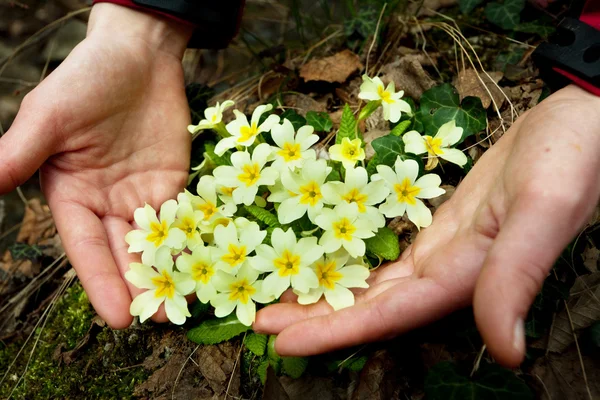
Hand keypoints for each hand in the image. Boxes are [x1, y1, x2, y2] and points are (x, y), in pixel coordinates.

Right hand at [0, 4, 192, 327]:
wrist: (138, 56)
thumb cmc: (87, 80)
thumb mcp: (49, 117)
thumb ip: (19, 155)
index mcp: (72, 198)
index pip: (87, 249)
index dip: (101, 283)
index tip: (118, 318)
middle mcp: (107, 205)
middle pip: (125, 255)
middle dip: (142, 288)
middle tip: (165, 321)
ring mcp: (143, 197)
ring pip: (157, 244)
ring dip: (172, 273)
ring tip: (191, 306)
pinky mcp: (174, 185)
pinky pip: (185, 219)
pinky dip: (196, 241)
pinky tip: (211, 264)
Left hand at [254, 84, 599, 366]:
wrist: (577, 125)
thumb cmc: (568, 159)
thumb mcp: (543, 208)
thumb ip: (517, 275)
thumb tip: (506, 350)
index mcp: (466, 274)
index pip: (389, 314)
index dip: (336, 332)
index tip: (282, 342)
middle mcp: (447, 272)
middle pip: (370, 307)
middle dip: (315, 319)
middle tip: (259, 322)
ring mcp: (441, 251)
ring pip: (373, 284)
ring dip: (326, 295)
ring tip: (278, 300)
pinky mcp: (438, 227)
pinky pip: (386, 256)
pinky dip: (352, 263)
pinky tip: (326, 263)